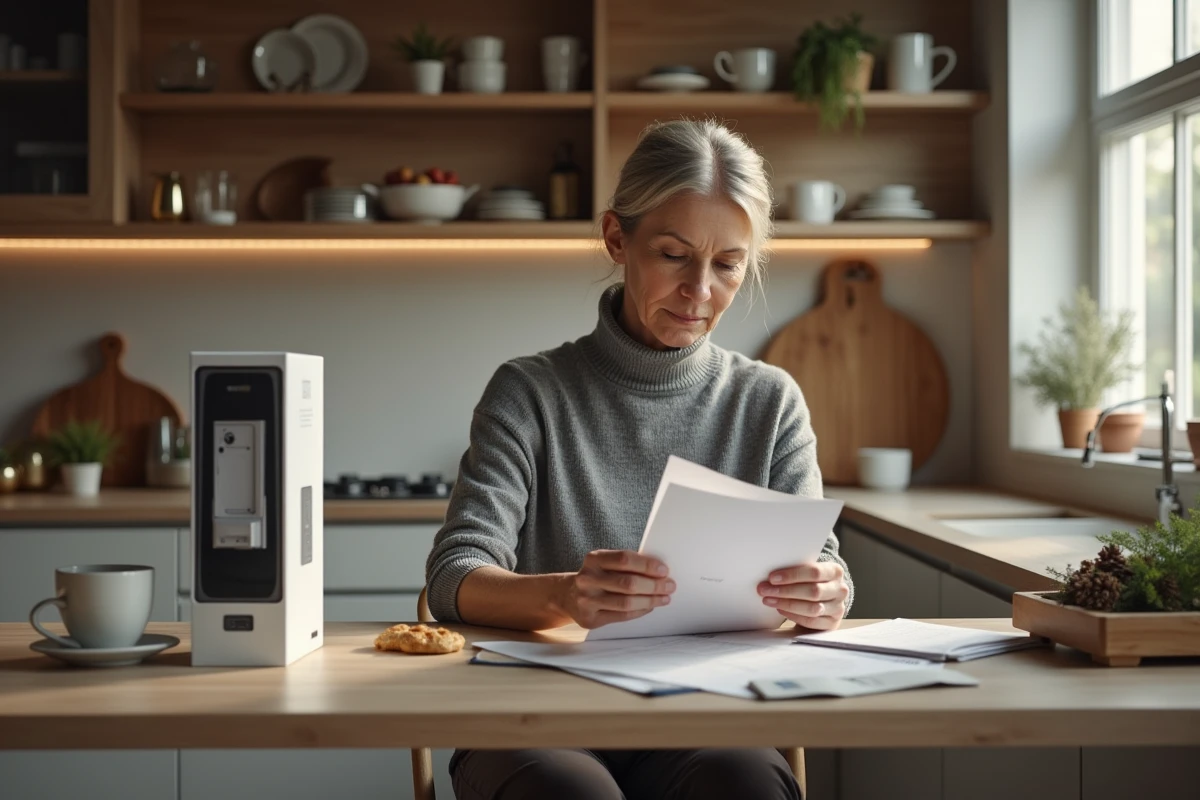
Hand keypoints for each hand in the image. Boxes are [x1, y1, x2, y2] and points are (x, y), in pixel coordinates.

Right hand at [557, 550, 675, 628]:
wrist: (566, 595)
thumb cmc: (596, 576)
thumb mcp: (605, 563)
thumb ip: (626, 564)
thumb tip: (659, 571)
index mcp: (593, 559)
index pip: (624, 559)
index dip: (647, 565)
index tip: (664, 570)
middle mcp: (587, 579)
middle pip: (628, 583)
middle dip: (653, 585)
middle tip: (670, 586)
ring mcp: (586, 600)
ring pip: (626, 602)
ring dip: (650, 600)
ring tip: (664, 598)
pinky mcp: (589, 619)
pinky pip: (622, 615)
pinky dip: (640, 611)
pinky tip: (650, 606)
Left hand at [758, 561, 848, 630]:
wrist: (825, 600)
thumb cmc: (811, 583)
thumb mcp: (808, 573)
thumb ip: (796, 572)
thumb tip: (769, 576)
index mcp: (835, 571)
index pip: (814, 572)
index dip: (792, 575)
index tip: (772, 578)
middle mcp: (840, 589)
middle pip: (813, 591)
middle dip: (786, 591)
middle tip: (765, 590)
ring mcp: (838, 608)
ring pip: (812, 608)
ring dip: (787, 604)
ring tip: (769, 600)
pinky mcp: (832, 623)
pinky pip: (811, 621)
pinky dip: (793, 615)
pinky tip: (781, 609)